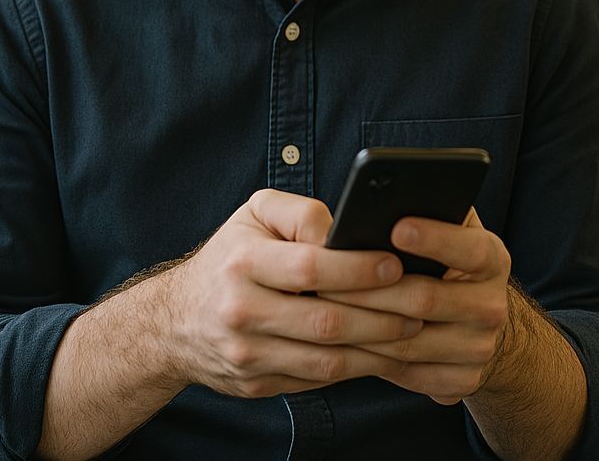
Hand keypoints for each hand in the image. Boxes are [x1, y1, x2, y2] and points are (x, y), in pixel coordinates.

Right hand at [163, 189, 420, 398]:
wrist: (174, 322)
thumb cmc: (230, 256)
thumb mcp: (254, 214)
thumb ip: (300, 212)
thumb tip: (345, 229)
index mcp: (242, 264)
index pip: (310, 267)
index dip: (358, 268)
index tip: (396, 263)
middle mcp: (241, 313)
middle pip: (326, 321)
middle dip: (383, 314)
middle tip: (424, 301)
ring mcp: (248, 356)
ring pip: (327, 360)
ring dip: (378, 348)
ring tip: (414, 329)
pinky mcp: (258, 386)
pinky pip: (317, 381)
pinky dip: (357, 370)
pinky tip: (385, 354)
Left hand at [323, 209, 511, 403]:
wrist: (479, 320)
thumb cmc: (448, 261)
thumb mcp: (453, 229)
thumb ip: (433, 210)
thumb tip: (390, 195)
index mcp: (492, 259)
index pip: (469, 249)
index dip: (434, 239)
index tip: (396, 227)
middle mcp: (492, 305)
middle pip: (426, 300)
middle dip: (371, 289)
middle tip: (326, 278)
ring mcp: (480, 348)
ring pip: (409, 341)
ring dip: (362, 328)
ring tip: (322, 309)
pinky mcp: (463, 381)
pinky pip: (408, 374)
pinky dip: (372, 360)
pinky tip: (343, 344)